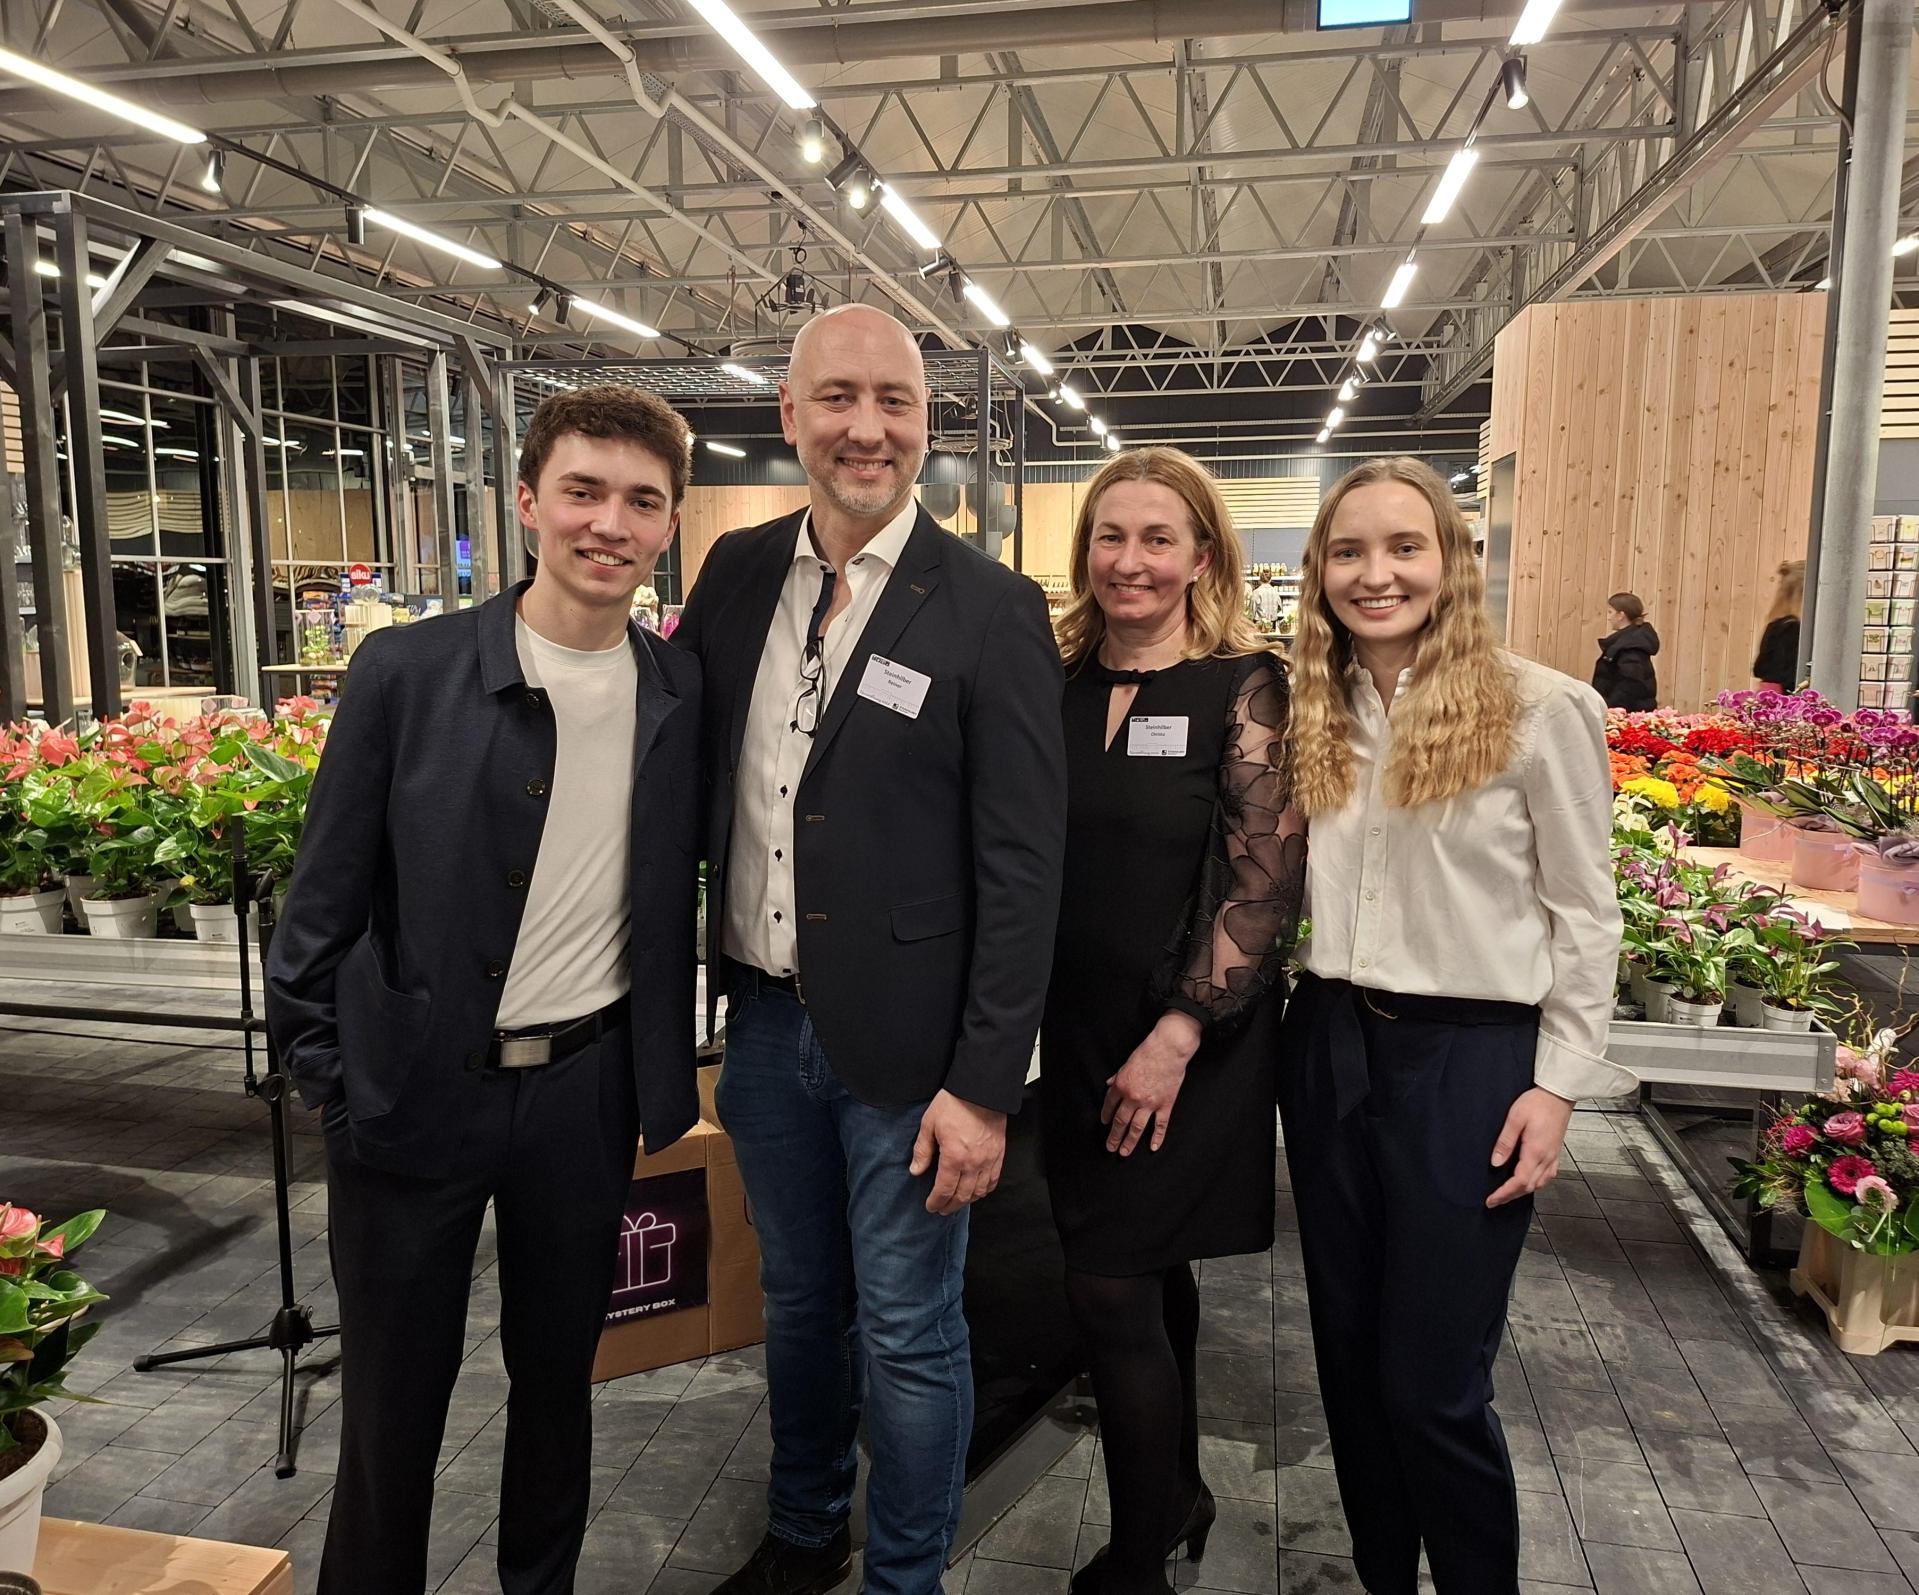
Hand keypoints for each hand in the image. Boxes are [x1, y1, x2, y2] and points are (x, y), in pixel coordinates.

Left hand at [910, 1090, 1007, 1215]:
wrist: (981, 1090)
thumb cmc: (955, 1103)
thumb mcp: (929, 1124)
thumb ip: (923, 1150)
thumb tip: (916, 1170)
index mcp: (954, 1157)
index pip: (944, 1190)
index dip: (936, 1202)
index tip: (931, 1206)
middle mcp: (973, 1163)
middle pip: (962, 1196)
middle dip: (950, 1206)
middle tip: (942, 1209)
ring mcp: (988, 1160)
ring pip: (979, 1191)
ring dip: (967, 1201)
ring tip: (957, 1202)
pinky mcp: (999, 1154)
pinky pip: (993, 1180)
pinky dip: (985, 1190)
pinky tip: (977, 1191)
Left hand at [1101, 1012, 1200, 1156]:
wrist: (1168, 1049)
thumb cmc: (1147, 1052)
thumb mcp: (1127, 1063)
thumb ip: (1118, 1076)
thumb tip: (1109, 1084)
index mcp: (1121, 1085)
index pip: (1109, 1105)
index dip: (1106, 1115)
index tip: (1104, 1123)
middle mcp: (1133, 1097)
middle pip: (1120, 1121)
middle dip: (1114, 1136)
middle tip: (1110, 1147)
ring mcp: (1149, 1103)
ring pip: (1136, 1127)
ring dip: (1129, 1142)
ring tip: (1124, 1152)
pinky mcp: (1165, 1104)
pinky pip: (1160, 1125)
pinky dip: (1157, 1137)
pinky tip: (1153, 1147)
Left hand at [1487, 1086, 1575, 1207]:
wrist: (1558, 1094)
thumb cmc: (1538, 1102)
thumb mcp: (1515, 1118)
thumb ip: (1505, 1142)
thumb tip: (1496, 1162)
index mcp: (1536, 1152)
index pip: (1519, 1182)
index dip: (1504, 1193)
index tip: (1491, 1200)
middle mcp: (1547, 1158)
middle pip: (1528, 1187)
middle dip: (1510, 1196)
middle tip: (1494, 1200)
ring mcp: (1553, 1157)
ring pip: (1539, 1184)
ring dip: (1522, 1191)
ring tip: (1507, 1193)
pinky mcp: (1555, 1153)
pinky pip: (1547, 1176)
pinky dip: (1535, 1184)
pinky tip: (1528, 1181)